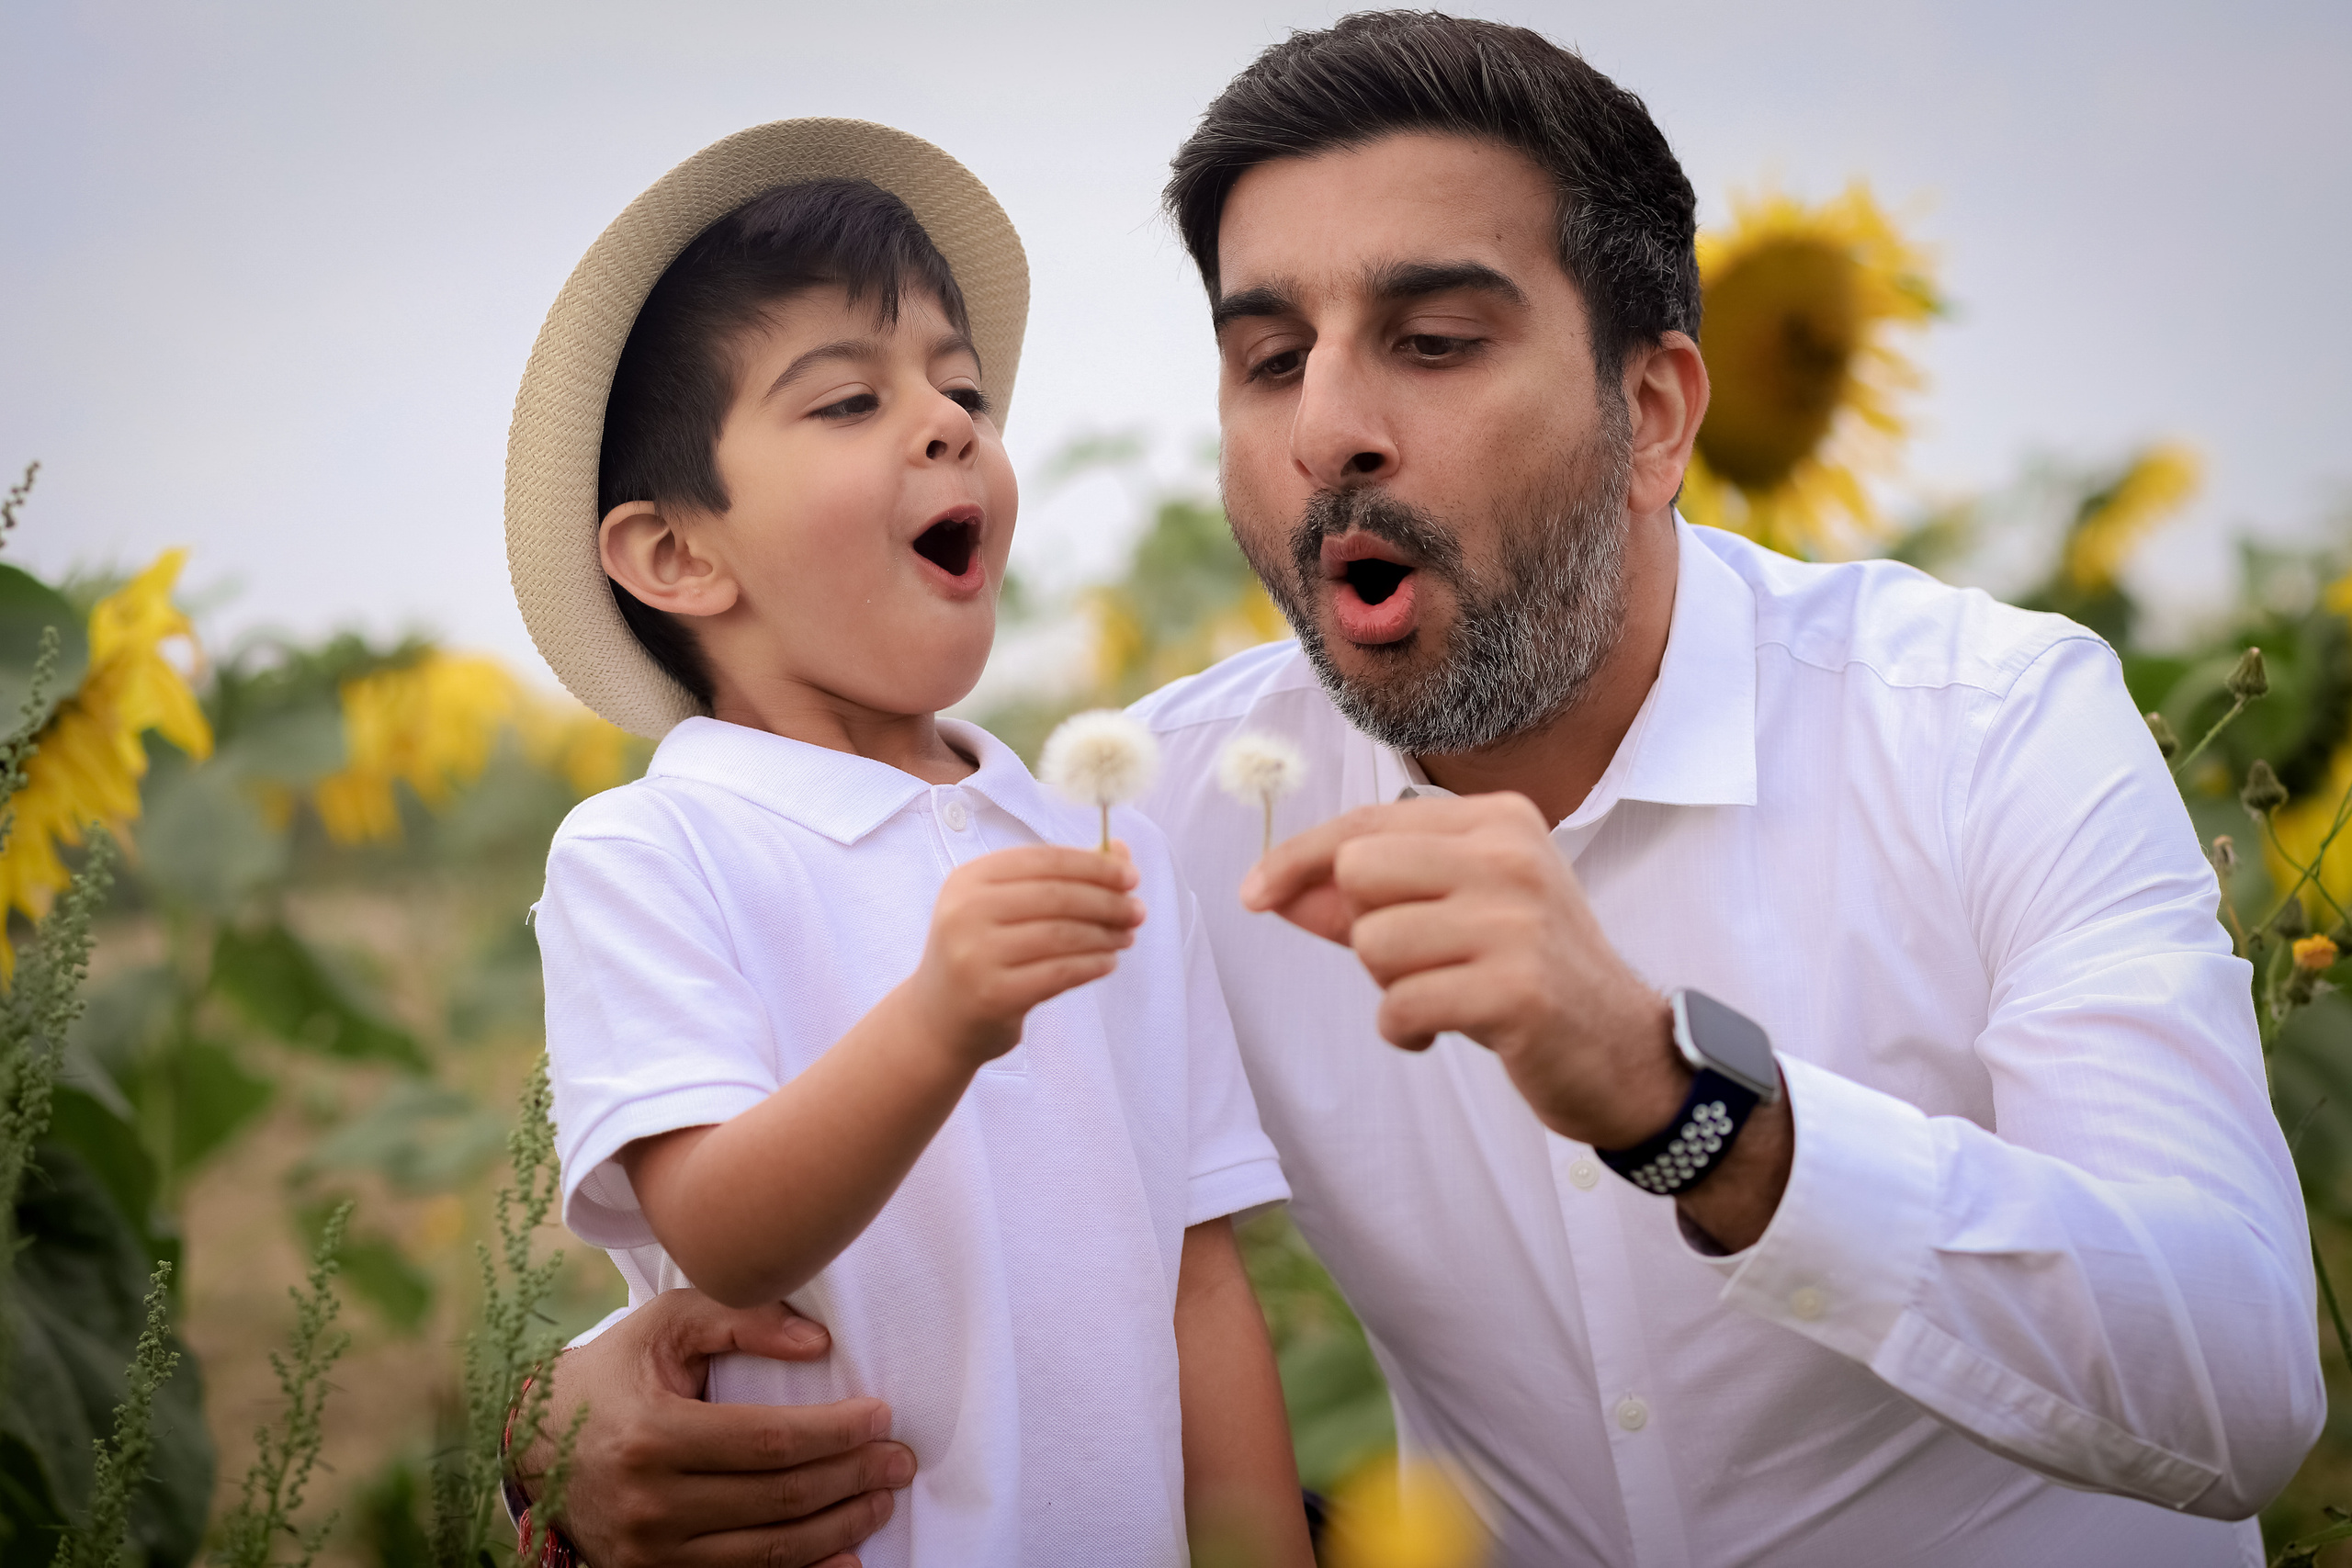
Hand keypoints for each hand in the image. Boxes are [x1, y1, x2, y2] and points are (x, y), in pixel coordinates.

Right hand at [519, 1289, 913, 1567]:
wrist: (537, 1442)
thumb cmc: (617, 1372)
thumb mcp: (669, 1322)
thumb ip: (743, 1317)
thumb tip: (818, 1345)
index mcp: (654, 1435)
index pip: (770, 1442)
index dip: (836, 1432)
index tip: (881, 1416)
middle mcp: (650, 1504)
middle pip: (778, 1500)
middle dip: (852, 1480)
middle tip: (898, 1461)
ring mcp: (650, 1554)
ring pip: (770, 1553)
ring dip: (839, 1528)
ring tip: (880, 1499)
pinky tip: (846, 1558)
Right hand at [907, 842, 1144, 1064]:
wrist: (938, 1021)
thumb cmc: (981, 954)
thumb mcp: (1005, 908)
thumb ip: (1059, 877)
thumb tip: (1120, 852)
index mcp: (969, 879)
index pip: (1043, 860)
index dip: (1093, 865)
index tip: (1130, 875)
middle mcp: (966, 912)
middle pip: (1056, 896)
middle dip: (1106, 901)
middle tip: (1137, 910)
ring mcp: (976, 954)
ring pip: (1062, 935)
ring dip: (1105, 935)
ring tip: (1126, 936)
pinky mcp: (994, 995)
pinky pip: (1060, 973)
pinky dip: (1092, 965)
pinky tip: (1108, 962)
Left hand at [1241, 793, 1681, 1148]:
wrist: (1623, 1051)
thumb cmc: (1527, 973)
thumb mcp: (1454, 915)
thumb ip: (1365, 900)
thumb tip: (1273, 891)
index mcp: (1498, 820)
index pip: (1365, 824)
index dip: (1298, 859)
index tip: (1255, 894)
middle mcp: (1511, 856)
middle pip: (1358, 874)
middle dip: (1365, 930)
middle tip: (1419, 963)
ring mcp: (1518, 920)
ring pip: (1373, 942)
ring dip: (1390, 986)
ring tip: (1443, 995)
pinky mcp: (1517, 989)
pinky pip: (1399, 1006)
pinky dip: (1405, 1030)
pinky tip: (1446, 1032)